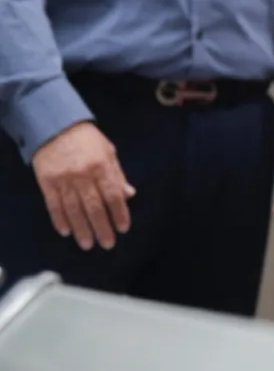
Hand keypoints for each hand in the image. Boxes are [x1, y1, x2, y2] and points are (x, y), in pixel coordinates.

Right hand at [31, 122, 134, 250]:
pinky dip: (60, 220)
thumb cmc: (87, 140)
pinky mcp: (47, 182)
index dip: (119, 213)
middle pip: (94, 207)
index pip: (113, 195)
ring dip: (81, 229)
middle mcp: (83, 175)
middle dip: (102, 227)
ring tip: (87, 244)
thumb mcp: (109, 152)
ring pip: (74, 210)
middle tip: (107, 244)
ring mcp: (64, 180)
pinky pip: (54, 205)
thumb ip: (118, 175)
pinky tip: (66, 231)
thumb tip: (130, 195)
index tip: (123, 228)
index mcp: (102, 166)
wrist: (56, 126)